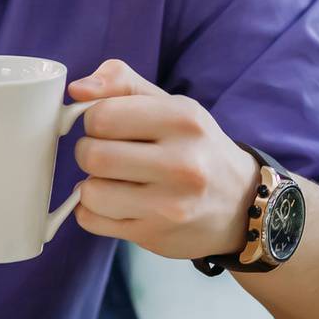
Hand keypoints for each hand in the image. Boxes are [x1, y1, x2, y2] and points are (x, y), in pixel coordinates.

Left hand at [68, 59, 259, 259]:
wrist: (241, 205)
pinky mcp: (154, 235)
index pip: (102, 116)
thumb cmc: (196, 148)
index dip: (94, 119)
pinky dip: (93, 210)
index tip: (108, 126)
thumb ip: (122, 83)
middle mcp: (181, 164)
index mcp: (183, 120)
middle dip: (89, 152)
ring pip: (89, 192)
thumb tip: (77, 89)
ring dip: (92, 184)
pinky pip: (92, 220)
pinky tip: (116, 203)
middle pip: (92, 155)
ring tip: (115, 180)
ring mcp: (169, 205)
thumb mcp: (171, 105)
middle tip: (108, 154)